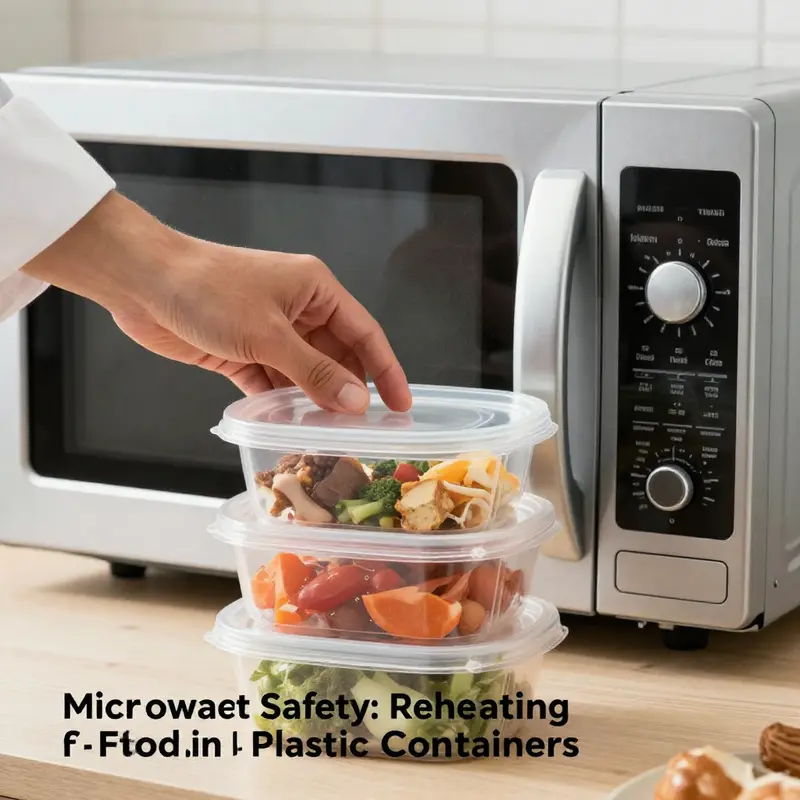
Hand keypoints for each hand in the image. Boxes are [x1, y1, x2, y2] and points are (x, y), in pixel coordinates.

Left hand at [22, 192, 410, 413]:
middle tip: (360, 430)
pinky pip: (273, 383)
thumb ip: (315, 371)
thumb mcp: (269, 334)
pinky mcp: (243, 351)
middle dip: (347, 391)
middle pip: (337, 357)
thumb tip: (357, 403)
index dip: (387, 370)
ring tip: (326, 435)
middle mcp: (298, 310)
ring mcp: (270, 332)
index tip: (401, 405)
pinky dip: (280, 403)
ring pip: (304, 374)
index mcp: (316, 290)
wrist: (142, 281)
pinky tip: (287, 426)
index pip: (364, 333)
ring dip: (312, 402)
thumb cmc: (208, 290)